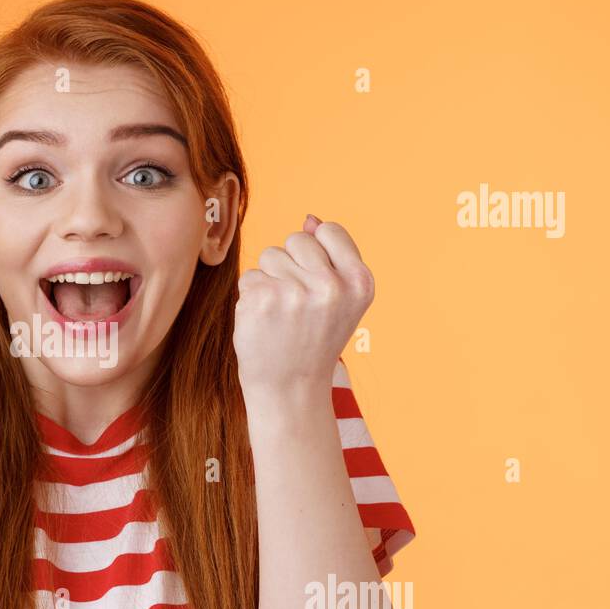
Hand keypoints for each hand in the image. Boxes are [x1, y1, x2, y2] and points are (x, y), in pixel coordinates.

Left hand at [234, 215, 374, 395]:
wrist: (291, 389)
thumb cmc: (313, 340)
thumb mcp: (339, 299)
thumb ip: (331, 258)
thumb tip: (310, 219)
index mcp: (359, 281)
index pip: (329, 231)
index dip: (316, 252)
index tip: (317, 284)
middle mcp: (331, 285)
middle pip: (296, 239)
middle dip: (291, 265)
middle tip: (297, 305)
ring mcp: (295, 292)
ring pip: (269, 255)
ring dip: (270, 280)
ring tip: (282, 314)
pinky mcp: (262, 299)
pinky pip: (249, 276)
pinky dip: (251, 297)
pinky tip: (265, 322)